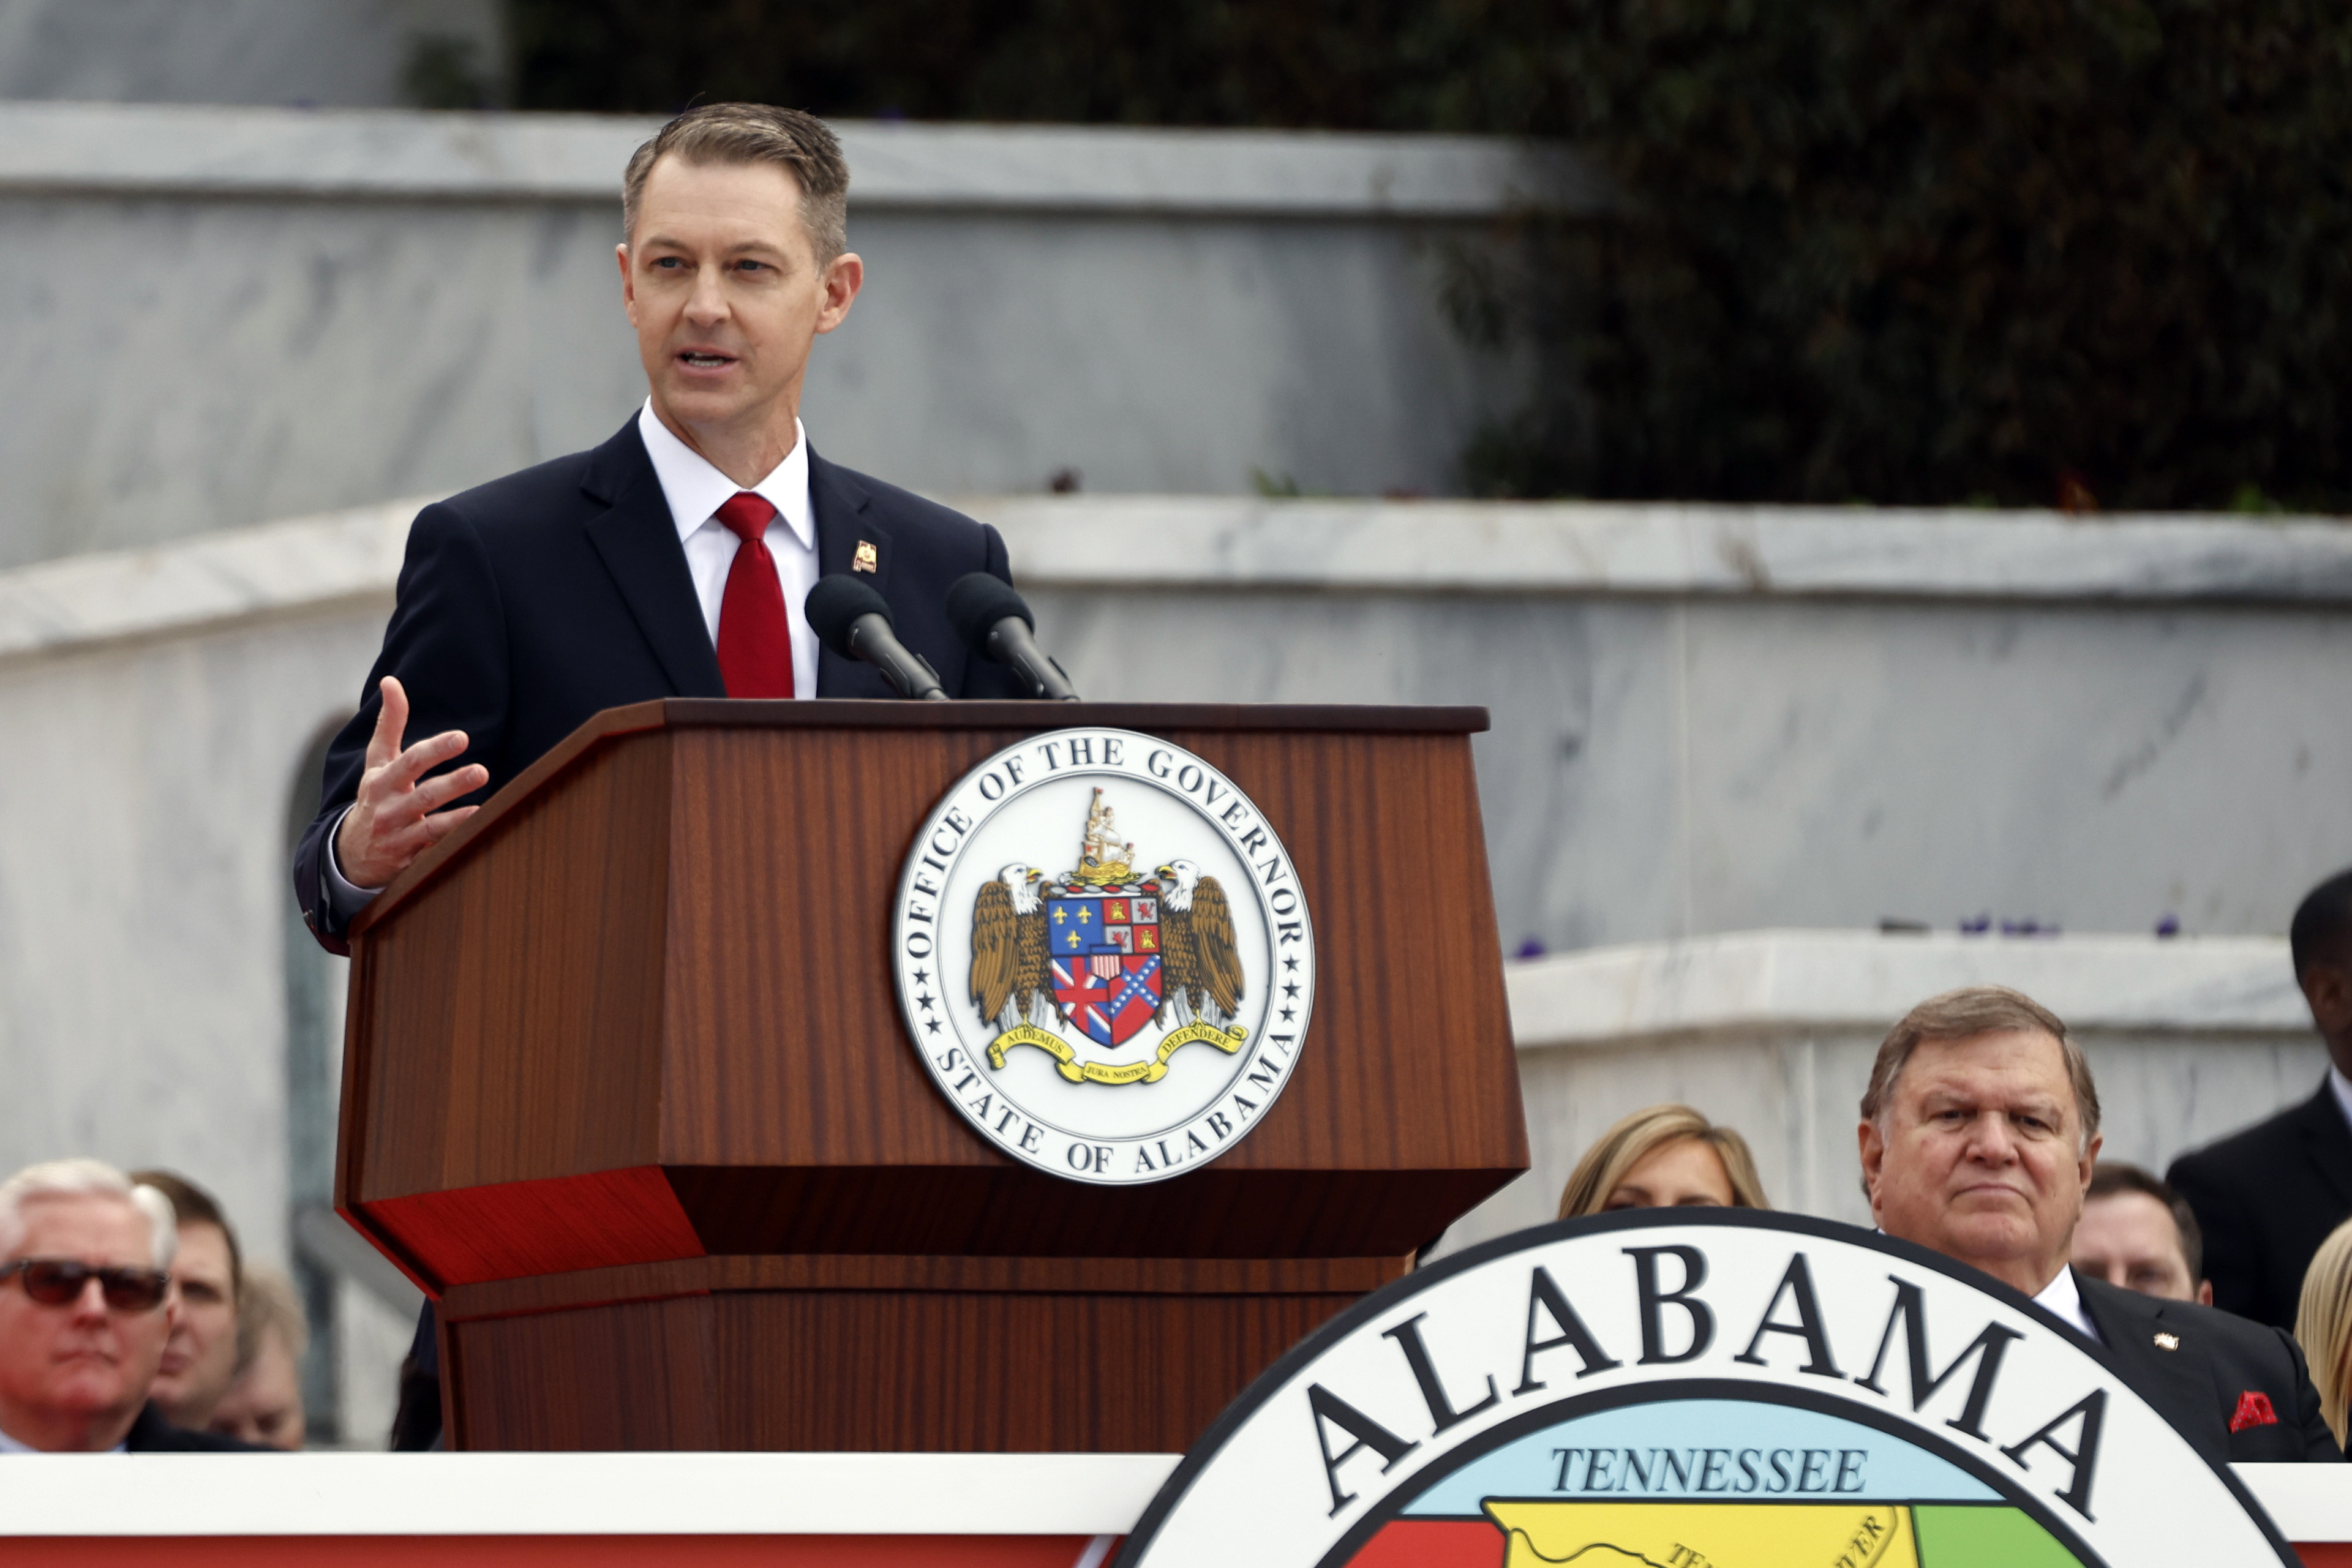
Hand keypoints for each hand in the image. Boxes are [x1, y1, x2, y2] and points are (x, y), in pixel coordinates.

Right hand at [332, 677, 489, 890]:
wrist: (351, 854)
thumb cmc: (374, 797)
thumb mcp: (376, 762)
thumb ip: (389, 723)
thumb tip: (391, 681)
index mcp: (382, 782)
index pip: (410, 762)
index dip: (435, 749)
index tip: (461, 738)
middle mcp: (389, 809)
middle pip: (425, 795)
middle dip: (453, 783)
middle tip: (481, 771)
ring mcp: (399, 838)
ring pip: (431, 828)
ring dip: (457, 819)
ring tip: (483, 809)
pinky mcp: (410, 863)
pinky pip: (434, 853)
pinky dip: (453, 845)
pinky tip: (477, 835)